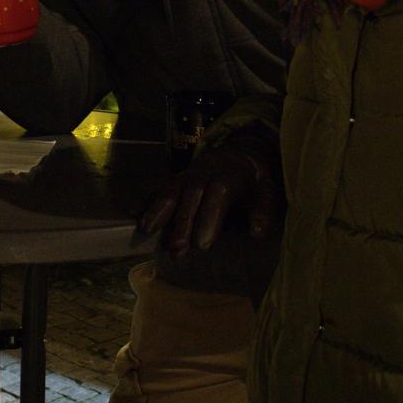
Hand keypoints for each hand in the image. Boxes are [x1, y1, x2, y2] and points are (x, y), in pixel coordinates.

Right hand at [138, 132, 280, 256]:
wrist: (239, 153)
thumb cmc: (253, 179)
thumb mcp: (268, 191)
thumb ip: (263, 211)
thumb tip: (257, 232)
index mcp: (229, 175)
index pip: (218, 194)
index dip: (209, 217)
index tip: (203, 244)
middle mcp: (205, 172)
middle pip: (191, 194)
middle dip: (181, 222)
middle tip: (175, 249)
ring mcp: (188, 174)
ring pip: (171, 188)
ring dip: (158, 209)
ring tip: (146, 229)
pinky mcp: (177, 178)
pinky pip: (159, 187)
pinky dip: (147, 200)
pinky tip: (134, 214)